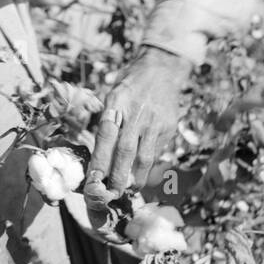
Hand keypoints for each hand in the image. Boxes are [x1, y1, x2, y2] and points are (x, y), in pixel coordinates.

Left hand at [89, 45, 192, 193]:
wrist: (163, 69)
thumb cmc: (130, 85)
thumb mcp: (112, 96)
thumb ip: (106, 122)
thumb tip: (97, 155)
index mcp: (117, 103)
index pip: (106, 136)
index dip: (100, 160)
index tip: (94, 179)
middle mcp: (137, 114)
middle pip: (126, 151)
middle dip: (118, 176)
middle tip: (110, 194)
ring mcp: (156, 122)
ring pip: (145, 157)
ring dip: (135, 177)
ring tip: (127, 190)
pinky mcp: (170, 128)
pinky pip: (157, 153)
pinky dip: (147, 167)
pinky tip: (140, 175)